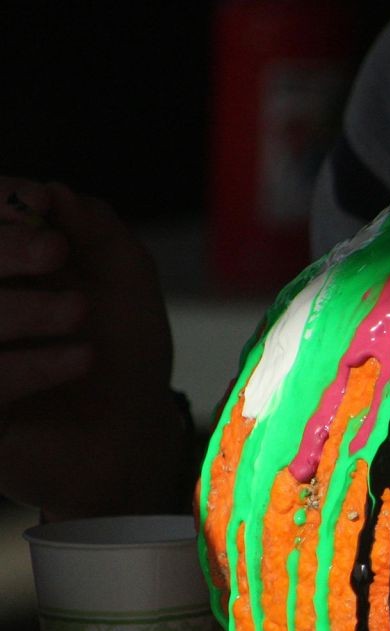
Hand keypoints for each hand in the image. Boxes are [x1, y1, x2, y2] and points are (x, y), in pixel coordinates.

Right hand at [0, 179, 189, 519]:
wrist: (134, 439)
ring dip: (23, 308)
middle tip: (54, 251)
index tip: (37, 204)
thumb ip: (100, 233)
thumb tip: (53, 190)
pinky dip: (31, 366)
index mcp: (4, 269)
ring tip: (81, 312)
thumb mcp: (127, 286)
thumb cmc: (124, 357)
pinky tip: (82, 359)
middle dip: (4, 248)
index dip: (1, 204)